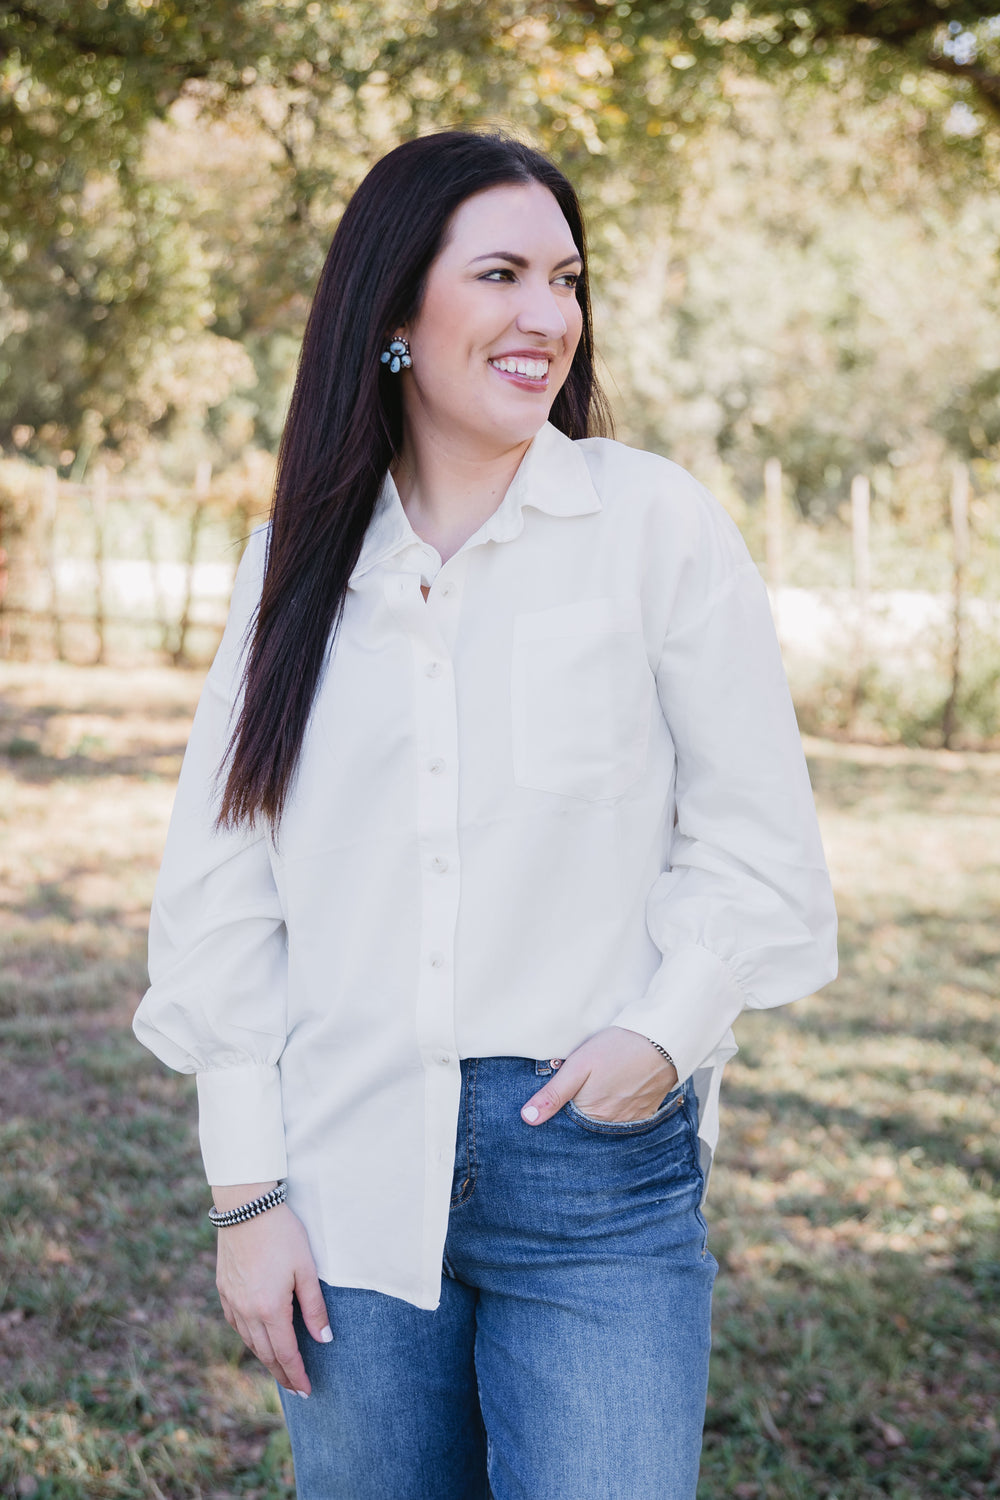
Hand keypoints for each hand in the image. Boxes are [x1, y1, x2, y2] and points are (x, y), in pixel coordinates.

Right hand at [213, 1183, 330, 1396]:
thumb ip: (315, 1307)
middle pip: (265, 1353)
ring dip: (265, 1357)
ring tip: (279, 1367)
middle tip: (295, 1388)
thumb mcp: (306, 1269)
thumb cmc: (282, 1234)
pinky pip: (236, 1323)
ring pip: (249, 1341)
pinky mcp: (223, 1288)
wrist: (246, 1207)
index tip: (307, 1390)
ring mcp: (232, 1300)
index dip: (296, 1374)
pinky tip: (257, 1338)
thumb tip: (325, 1339)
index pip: (286, 1353)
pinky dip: (248, 1337)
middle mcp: (247, 1311)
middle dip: (281, 1373)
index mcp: (269, 1309)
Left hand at [520, 1025, 677, 1125]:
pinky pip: (627, 1116)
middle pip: (589, 1123)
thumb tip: (528, 1118)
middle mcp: (613, 1124)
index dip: (561, 1111)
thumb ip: (553, 1093)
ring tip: (600, 1087)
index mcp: (592, 1115)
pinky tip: (617, 1090)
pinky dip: (619, 1107)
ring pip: (608, 1120)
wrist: (662, 1040)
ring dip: (600, 1109)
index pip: (568, 1124)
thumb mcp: (578, 1065)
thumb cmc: (618, 1048)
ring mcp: (633, 1118)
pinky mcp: (647, 1110)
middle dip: (580, 1111)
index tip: (560, 1097)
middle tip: (583, 1087)